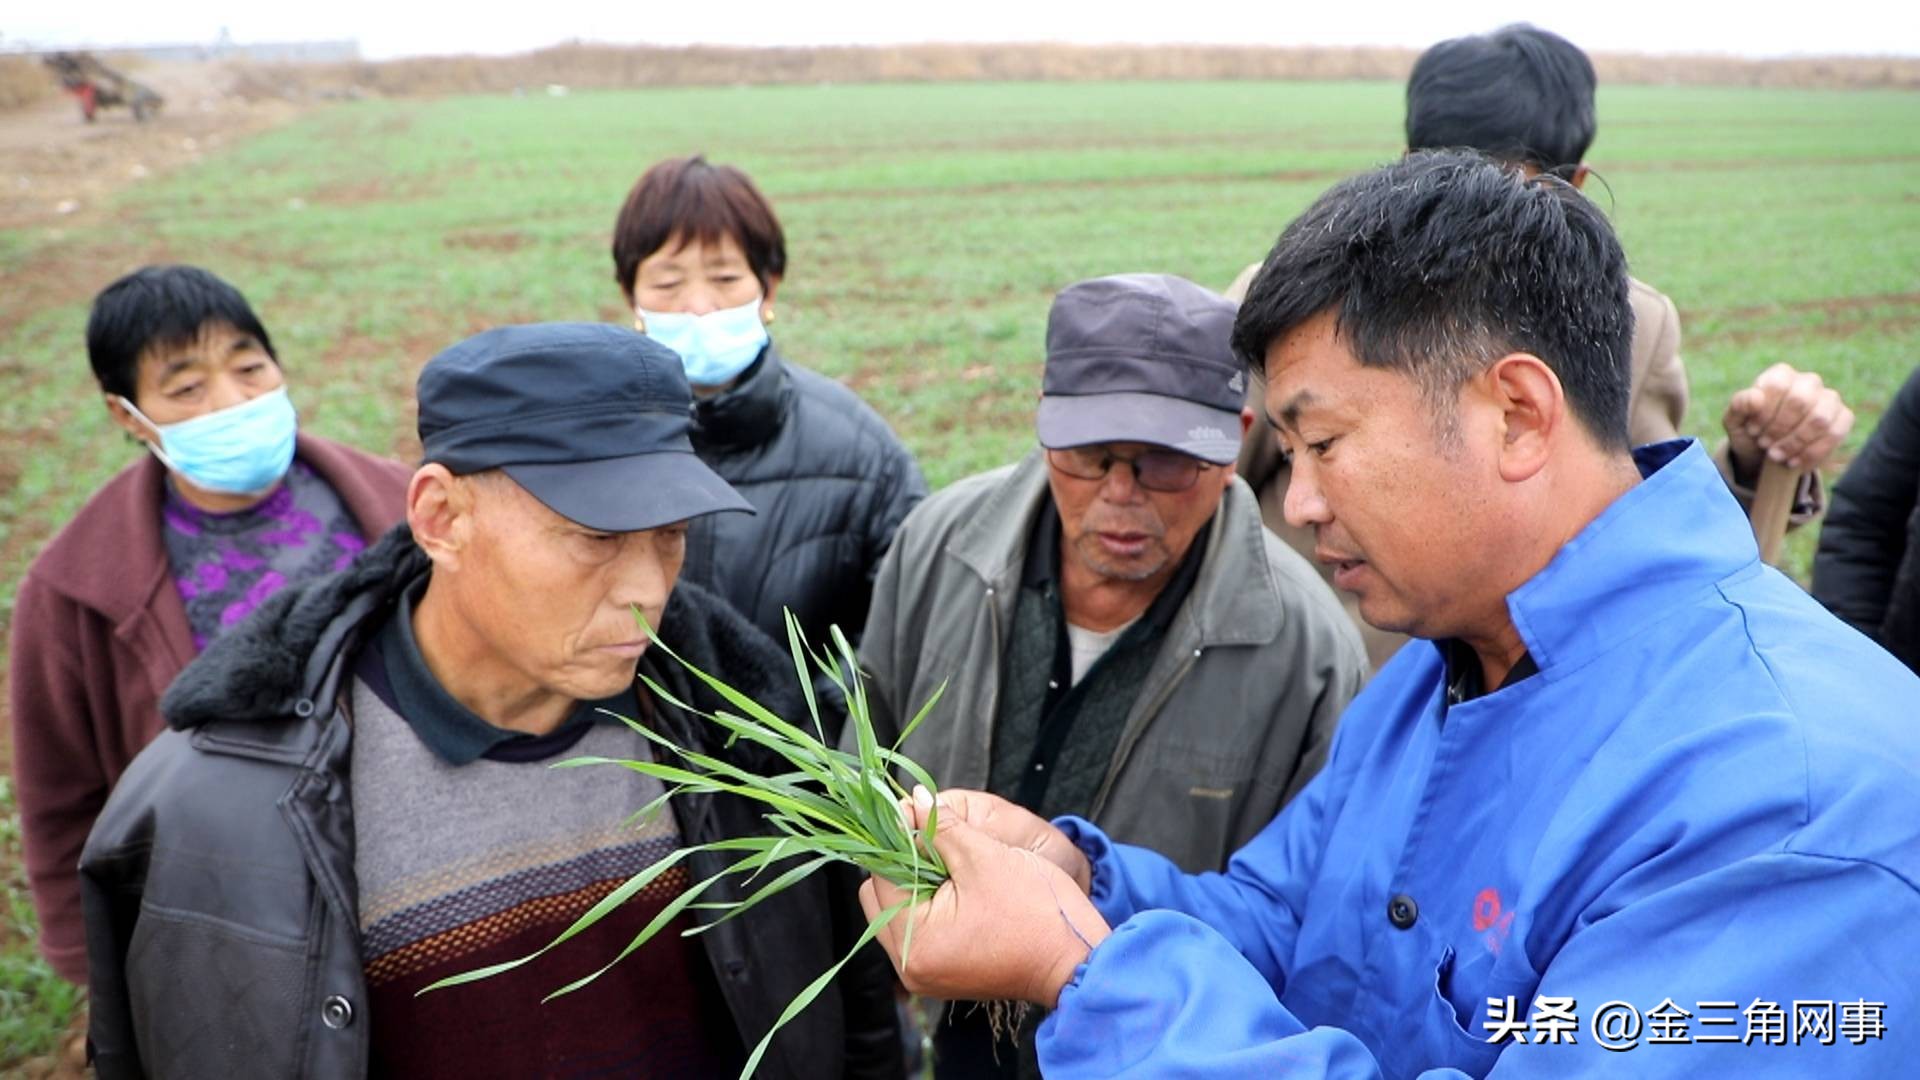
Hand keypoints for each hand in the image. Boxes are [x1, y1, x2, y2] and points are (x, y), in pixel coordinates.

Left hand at [861, 792, 1110, 1006]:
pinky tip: (959, 887)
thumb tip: (911, 800)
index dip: (898, 838)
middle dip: (904, 864)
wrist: (1076, 960)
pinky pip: (919, 929)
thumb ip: (940, 826)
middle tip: (940, 843)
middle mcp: (911, 965)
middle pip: (882, 896)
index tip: (917, 813)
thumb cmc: (1037, 912)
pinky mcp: (942, 973)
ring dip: (917, 883)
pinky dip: (931, 904)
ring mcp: (926, 973)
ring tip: (954, 866)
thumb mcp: (984, 857)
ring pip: (899, 911)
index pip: (881, 876)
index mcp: (915, 942)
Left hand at [1723, 363, 1853, 478]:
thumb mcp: (1736, 421)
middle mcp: (1809, 382)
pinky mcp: (1843, 418)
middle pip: (1800, 401)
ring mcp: (1829, 399)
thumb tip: (1756, 397)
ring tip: (1776, 456)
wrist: (1768, 453)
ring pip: (1820, 419)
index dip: (1765, 412)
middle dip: (1779, 429)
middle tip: (1765, 445)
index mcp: (1781, 375)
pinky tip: (1794, 462)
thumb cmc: (1751, 431)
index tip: (1753, 431)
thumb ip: (1739, 406)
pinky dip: (1812, 453)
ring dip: (1795, 443)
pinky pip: (1835, 434)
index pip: (1777, 386)